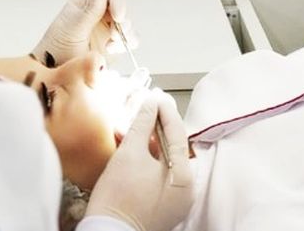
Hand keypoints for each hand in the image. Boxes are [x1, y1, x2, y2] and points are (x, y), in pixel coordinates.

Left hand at [32, 0, 134, 66]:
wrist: (55, 75)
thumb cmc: (56, 50)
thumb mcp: (72, 29)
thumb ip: (88, 10)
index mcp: (85, 6)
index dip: (116, 4)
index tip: (118, 16)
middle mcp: (97, 16)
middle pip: (120, 11)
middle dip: (122, 22)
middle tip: (114, 35)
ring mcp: (105, 31)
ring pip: (126, 25)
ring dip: (126, 33)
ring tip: (112, 45)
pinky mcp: (112, 46)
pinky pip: (128, 41)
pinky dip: (127, 44)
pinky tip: (113, 50)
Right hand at [86, 92, 193, 230]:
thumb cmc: (117, 198)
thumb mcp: (130, 153)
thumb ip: (143, 124)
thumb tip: (151, 103)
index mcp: (184, 177)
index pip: (178, 134)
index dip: (165, 112)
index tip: (157, 96)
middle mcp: (186, 190)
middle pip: (172, 148)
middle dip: (155, 127)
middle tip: (146, 108)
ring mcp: (175, 200)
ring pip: (164, 162)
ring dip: (148, 143)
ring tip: (133, 128)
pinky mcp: (162, 206)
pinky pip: (158, 175)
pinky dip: (147, 161)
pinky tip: (132, 148)